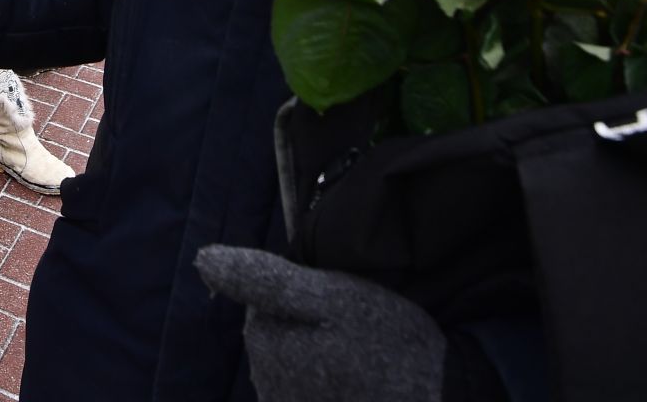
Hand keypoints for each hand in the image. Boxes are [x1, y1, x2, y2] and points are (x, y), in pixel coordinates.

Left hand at [194, 246, 444, 401]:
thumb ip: (263, 279)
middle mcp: (268, 386)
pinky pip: (310, 389)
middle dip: (307, 325)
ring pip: (295, 363)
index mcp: (265, 345)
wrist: (444, 400)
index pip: (263, 302)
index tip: (338, 299)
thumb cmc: (389, 344)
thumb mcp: (330, 295)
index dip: (301, 291)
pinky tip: (361, 380)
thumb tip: (202, 259)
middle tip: (356, 328)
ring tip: (364, 356)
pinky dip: (332, 380)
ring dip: (322, 353)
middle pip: (276, 335)